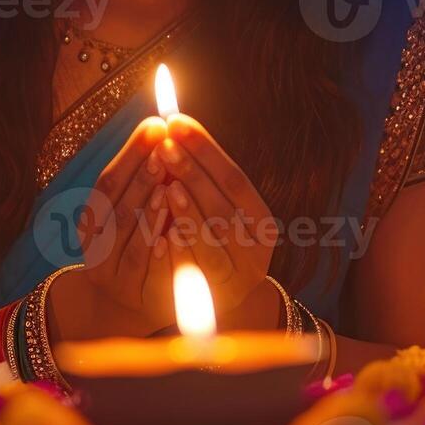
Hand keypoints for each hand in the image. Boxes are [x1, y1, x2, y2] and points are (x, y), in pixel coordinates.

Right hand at [60, 117, 175, 334]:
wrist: (130, 308)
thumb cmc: (137, 249)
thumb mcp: (131, 216)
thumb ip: (143, 182)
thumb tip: (163, 129)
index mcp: (91, 222)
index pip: (108, 180)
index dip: (130, 152)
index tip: (155, 124)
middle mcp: (93, 245)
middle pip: (114, 202)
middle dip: (141, 171)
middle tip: (165, 143)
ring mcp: (110, 272)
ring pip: (126, 232)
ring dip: (148, 204)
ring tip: (168, 181)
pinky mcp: (132, 294)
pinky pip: (142, 265)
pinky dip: (155, 243)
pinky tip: (173, 227)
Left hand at [147, 115, 278, 315]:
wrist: (211, 302)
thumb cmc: (211, 240)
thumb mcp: (216, 208)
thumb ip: (203, 175)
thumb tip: (174, 125)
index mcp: (262, 222)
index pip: (235, 179)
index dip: (206, 150)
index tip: (178, 122)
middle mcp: (256, 252)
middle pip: (223, 207)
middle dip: (193, 174)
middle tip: (165, 145)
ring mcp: (235, 279)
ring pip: (212, 241)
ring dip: (188, 211)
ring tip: (166, 184)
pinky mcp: (210, 302)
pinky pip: (194, 273)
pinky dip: (179, 252)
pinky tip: (161, 231)